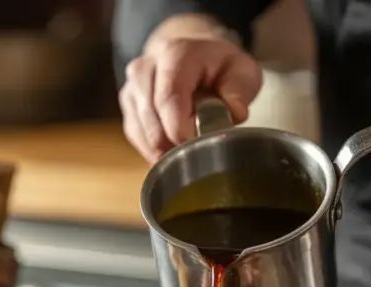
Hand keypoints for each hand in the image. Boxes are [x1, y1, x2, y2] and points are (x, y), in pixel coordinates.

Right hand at [119, 38, 261, 162]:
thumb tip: (232, 112)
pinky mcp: (128, 105)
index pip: (168, 99)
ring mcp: (132, 86)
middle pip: (151, 118)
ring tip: (188, 146)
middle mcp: (146, 67)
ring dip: (164, 147)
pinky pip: (136, 136)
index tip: (200, 144)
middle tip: (198, 148)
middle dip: (174, 141)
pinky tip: (173, 145)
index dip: (181, 130)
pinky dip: (155, 148)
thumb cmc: (219, 68)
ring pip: (141, 131)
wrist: (195, 58)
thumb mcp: (242, 71)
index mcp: (176, 54)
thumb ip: (240, 90)